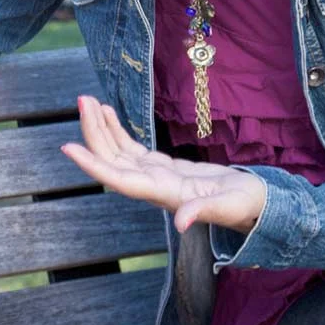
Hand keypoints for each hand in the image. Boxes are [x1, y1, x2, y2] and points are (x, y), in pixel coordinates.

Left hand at [60, 95, 266, 233]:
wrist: (255, 205)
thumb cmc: (247, 205)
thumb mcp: (230, 206)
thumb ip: (205, 211)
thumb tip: (182, 223)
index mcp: (164, 194)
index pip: (120, 180)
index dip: (93, 165)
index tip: (68, 148)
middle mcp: (152, 187)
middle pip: (112, 160)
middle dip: (94, 132)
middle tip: (82, 100)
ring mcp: (154, 176)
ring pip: (117, 152)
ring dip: (101, 127)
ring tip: (87, 100)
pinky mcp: (162, 168)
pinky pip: (130, 148)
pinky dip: (116, 130)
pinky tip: (106, 112)